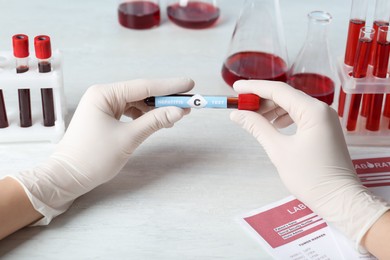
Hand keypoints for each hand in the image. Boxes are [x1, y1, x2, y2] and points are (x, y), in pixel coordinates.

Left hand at [11, 77, 193, 224]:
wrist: (68, 177)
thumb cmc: (94, 157)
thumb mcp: (129, 138)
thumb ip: (155, 121)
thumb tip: (179, 111)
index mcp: (104, 94)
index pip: (143, 86)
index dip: (169, 86)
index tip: (190, 84)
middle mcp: (103, 95)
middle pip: (141, 93)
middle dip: (164, 99)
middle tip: (188, 102)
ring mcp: (103, 106)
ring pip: (137, 103)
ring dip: (156, 109)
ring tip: (175, 116)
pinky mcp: (105, 117)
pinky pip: (130, 112)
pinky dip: (145, 117)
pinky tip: (158, 122)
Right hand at [230, 80, 388, 248]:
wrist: (338, 199)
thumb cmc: (309, 177)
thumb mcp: (278, 150)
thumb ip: (257, 127)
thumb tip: (237, 114)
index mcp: (313, 111)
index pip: (278, 91)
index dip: (254, 88)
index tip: (235, 87)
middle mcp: (321, 109)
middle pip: (286, 96)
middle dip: (262, 99)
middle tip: (240, 105)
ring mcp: (324, 119)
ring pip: (292, 105)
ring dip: (271, 109)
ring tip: (253, 117)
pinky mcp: (323, 129)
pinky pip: (300, 116)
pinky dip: (283, 117)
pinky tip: (273, 125)